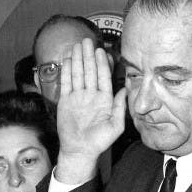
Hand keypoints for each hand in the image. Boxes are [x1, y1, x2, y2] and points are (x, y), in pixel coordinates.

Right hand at [55, 38, 126, 184]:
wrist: (79, 150)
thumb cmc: (99, 142)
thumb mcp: (115, 126)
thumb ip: (120, 108)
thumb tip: (126, 89)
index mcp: (104, 99)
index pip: (103, 77)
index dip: (102, 64)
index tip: (101, 51)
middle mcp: (91, 95)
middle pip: (90, 71)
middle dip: (89, 56)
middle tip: (87, 41)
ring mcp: (78, 97)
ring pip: (78, 74)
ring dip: (78, 59)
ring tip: (77, 45)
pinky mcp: (66, 100)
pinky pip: (67, 82)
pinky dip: (67, 71)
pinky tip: (68, 59)